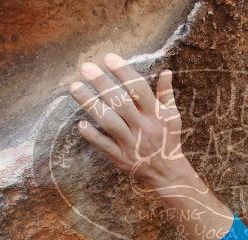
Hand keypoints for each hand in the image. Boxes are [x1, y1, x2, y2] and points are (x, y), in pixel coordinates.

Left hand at [69, 53, 187, 187]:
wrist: (168, 173)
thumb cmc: (168, 140)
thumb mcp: (172, 117)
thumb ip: (166, 94)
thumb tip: (166, 71)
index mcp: (156, 115)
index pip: (139, 89)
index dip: (124, 72)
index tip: (108, 58)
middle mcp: (143, 127)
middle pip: (121, 102)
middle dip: (102, 83)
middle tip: (85, 68)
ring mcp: (131, 143)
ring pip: (110, 122)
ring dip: (91, 105)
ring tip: (75, 88)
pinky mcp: (121, 158)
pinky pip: (105, 146)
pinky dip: (92, 136)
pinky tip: (80, 124)